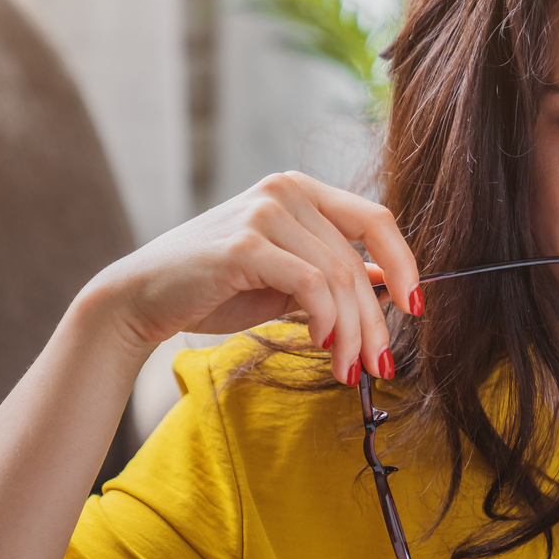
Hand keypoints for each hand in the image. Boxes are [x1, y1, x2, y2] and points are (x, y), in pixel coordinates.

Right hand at [81, 172, 418, 383]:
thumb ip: (334, 276)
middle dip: (375, 321)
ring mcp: (264, 212)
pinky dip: (326, 321)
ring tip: (350, 369)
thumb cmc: (216, 289)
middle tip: (382, 364)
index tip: (416, 308)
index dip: (405, 264)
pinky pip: (310, 285)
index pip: (376, 219)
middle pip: (357, 259)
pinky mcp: (244, 244)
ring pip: (338, 277)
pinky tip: (323, 345)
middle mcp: (285, 190)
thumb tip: (389, 286)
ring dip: (352, 332)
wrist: (143, 299)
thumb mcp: (288, 279)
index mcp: (301, 190)